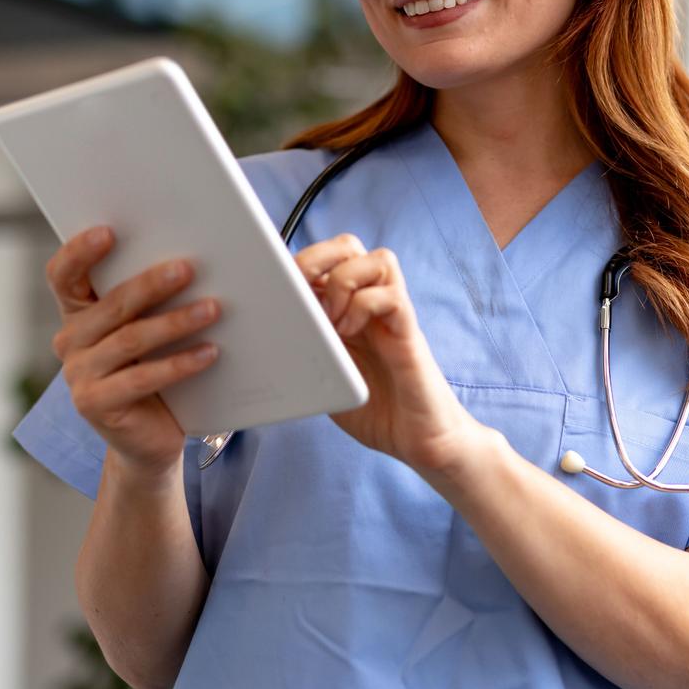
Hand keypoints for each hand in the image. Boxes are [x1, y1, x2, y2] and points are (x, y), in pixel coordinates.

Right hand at [44, 226, 223, 482]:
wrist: (149, 438)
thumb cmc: (154, 373)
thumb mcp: (148, 332)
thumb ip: (152, 301)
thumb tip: (193, 261)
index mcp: (77, 314)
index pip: (63, 276)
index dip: (78, 252)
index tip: (108, 232)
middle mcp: (70, 341)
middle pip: (110, 305)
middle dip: (151, 284)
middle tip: (188, 268)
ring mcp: (79, 376)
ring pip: (130, 340)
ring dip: (175, 322)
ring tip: (213, 308)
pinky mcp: (95, 405)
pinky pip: (142, 378)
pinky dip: (180, 364)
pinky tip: (210, 352)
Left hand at [294, 234, 481, 472]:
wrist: (419, 442)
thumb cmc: (375, 412)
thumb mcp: (326, 378)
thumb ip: (307, 351)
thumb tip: (269, 330)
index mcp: (346, 312)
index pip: (325, 260)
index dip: (300, 262)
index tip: (276, 286)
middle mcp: (370, 307)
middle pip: (350, 246)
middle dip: (319, 258)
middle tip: (303, 292)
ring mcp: (392, 317)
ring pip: (378, 259)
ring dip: (345, 281)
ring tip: (333, 319)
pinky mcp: (409, 334)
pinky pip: (392, 296)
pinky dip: (364, 306)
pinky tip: (351, 332)